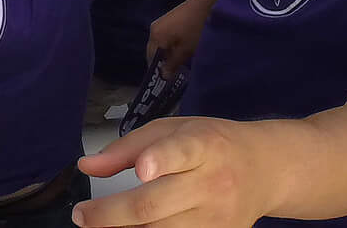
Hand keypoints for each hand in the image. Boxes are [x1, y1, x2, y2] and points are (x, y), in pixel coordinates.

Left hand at [75, 117, 270, 227]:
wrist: (264, 170)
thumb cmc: (211, 143)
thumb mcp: (173, 129)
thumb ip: (128, 147)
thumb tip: (87, 166)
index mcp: (203, 145)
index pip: (182, 152)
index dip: (161, 160)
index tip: (143, 169)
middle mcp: (212, 183)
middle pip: (156, 205)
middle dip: (112, 214)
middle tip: (82, 216)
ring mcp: (218, 219)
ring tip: (98, 226)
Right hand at [145, 0, 207, 73]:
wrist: (204, 5)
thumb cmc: (194, 30)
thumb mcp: (185, 51)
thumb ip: (173, 64)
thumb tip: (163, 76)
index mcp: (155, 37)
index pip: (151, 59)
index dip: (158, 70)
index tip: (167, 81)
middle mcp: (154, 29)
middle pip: (154, 51)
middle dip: (162, 62)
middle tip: (174, 73)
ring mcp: (160, 22)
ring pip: (160, 44)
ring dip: (167, 54)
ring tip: (180, 61)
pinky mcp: (168, 19)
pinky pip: (165, 37)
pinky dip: (170, 45)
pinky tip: (181, 49)